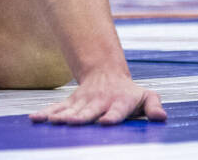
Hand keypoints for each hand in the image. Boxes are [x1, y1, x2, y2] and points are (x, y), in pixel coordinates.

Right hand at [30, 73, 166, 125]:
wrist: (106, 73)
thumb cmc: (129, 92)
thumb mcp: (146, 96)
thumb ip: (153, 106)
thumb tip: (162, 117)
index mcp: (119, 102)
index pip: (116, 111)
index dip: (111, 116)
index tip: (105, 122)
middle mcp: (99, 102)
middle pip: (89, 112)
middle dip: (80, 118)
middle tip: (72, 123)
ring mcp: (83, 102)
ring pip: (70, 110)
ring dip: (60, 116)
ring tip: (52, 122)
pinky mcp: (70, 103)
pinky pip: (56, 108)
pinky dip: (45, 113)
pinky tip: (35, 119)